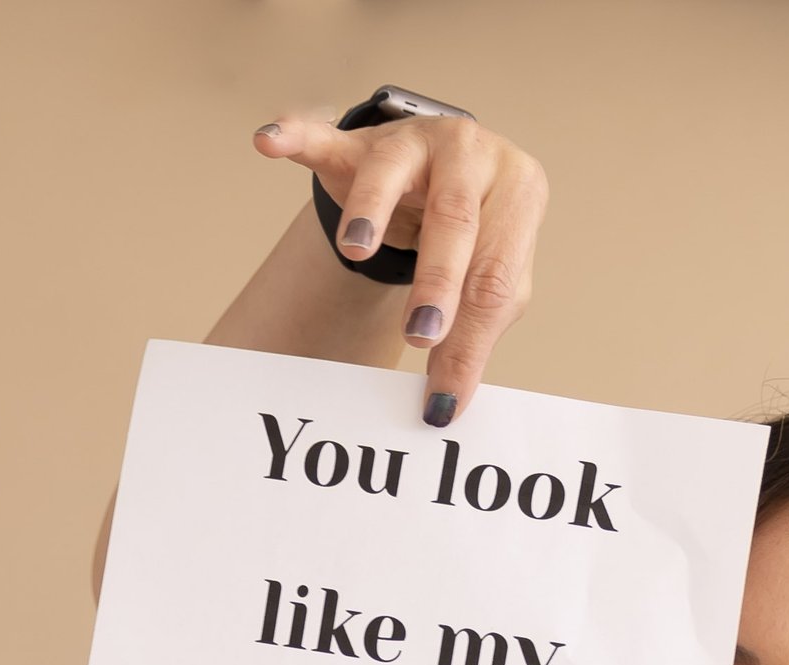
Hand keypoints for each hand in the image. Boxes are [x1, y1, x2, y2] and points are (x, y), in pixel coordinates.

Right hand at [252, 106, 547, 420]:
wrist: (441, 179)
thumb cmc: (474, 238)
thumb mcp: (486, 286)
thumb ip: (472, 337)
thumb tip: (445, 402)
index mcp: (518, 193)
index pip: (494, 273)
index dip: (468, 336)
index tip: (443, 393)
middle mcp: (473, 153)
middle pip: (454, 218)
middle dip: (436, 281)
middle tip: (419, 333)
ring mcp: (415, 138)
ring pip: (392, 170)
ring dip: (370, 211)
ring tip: (356, 251)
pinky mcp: (362, 140)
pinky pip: (327, 139)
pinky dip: (298, 138)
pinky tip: (269, 143)